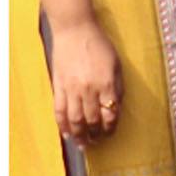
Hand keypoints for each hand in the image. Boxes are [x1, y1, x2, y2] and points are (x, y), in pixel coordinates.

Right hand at [46, 10, 119, 142]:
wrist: (76, 32)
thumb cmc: (100, 46)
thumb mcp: (117, 65)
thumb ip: (118, 86)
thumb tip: (116, 105)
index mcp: (107, 83)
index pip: (110, 113)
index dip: (111, 126)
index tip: (111, 132)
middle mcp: (89, 89)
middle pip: (92, 119)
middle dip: (96, 134)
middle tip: (97, 142)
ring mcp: (71, 89)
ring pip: (75, 119)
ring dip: (80, 134)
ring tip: (84, 144)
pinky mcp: (58, 86)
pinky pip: (59, 110)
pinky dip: (63, 124)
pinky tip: (67, 133)